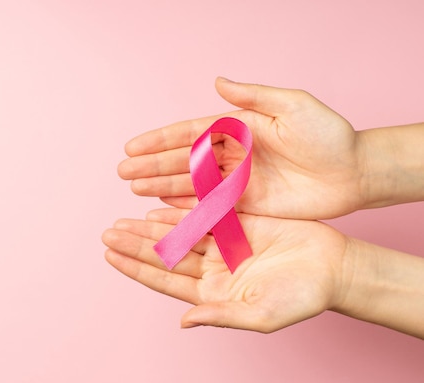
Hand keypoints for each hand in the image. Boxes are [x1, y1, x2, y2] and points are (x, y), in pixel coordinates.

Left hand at [102, 208, 350, 331]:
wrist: (334, 267)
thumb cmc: (301, 297)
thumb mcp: (260, 314)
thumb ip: (220, 315)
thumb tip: (184, 323)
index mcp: (212, 293)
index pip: (164, 279)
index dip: (136, 267)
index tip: (110, 254)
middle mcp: (212, 269)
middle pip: (165, 254)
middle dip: (136, 242)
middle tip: (108, 231)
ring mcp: (223, 245)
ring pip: (178, 233)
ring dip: (151, 225)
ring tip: (125, 218)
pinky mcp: (237, 223)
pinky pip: (203, 214)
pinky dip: (180, 208)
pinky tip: (158, 204)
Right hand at [119, 77, 365, 218]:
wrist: (353, 173)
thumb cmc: (328, 135)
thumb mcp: (293, 106)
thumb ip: (253, 96)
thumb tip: (217, 82)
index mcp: (238, 129)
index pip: (190, 134)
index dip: (159, 140)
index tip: (132, 146)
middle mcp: (232, 155)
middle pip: (183, 161)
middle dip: (152, 166)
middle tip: (123, 173)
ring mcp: (237, 182)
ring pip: (191, 184)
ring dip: (162, 186)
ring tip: (134, 189)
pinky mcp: (247, 205)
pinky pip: (209, 206)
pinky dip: (186, 206)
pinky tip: (163, 206)